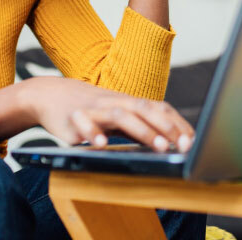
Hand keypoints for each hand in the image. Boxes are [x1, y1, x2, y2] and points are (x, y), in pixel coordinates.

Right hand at [21, 77, 194, 151]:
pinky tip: (102, 145)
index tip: (192, 141)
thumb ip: (139, 127)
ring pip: (121, 115)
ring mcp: (95, 109)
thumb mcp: (118, 115)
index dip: (176, 124)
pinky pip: (83, 124)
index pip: (159, 109)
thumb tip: (168, 143)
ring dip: (142, 131)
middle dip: (166, 127)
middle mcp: (115, 102)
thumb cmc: (91, 109)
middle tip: (182, 145)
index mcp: (129, 102)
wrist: (49, 95)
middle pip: (145, 109)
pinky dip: (94, 133)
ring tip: (159, 147)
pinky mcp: (72, 118)